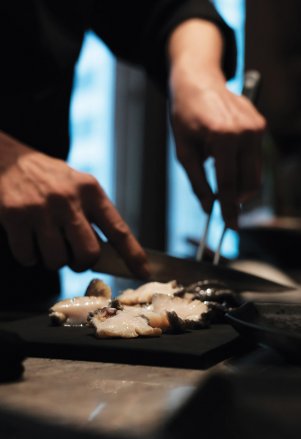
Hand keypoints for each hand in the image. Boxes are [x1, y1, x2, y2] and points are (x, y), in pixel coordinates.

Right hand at [0, 132, 148, 276]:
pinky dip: (29, 257)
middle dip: (82, 264)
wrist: (6, 159)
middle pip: (89, 253)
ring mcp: (41, 208)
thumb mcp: (77, 185)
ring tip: (47, 244)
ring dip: (53, 261)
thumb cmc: (48, 179)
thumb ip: (93, 214)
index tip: (144, 273)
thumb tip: (111, 254)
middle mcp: (68, 199)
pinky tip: (28, 240)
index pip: (118, 229)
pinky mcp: (15, 217)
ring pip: (57, 260)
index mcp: (90, 191)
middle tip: (73, 258)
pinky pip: (28, 257)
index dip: (133, 254)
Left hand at [168, 20, 265, 228]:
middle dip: (238, 198)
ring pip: (255, 172)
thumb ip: (197, 181)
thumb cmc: (185, 113)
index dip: (229, 209)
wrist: (198, 78)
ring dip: (238, 179)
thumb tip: (209, 207)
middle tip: (223, 205)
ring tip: (216, 164)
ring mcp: (257, 127)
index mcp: (223, 137)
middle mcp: (246, 132)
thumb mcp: (183, 150)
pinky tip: (224, 151)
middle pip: (249, 182)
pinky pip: (255, 157)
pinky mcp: (261, 125)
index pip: (229, 184)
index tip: (230, 226)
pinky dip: (241, 164)